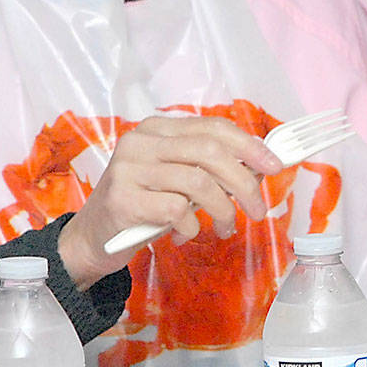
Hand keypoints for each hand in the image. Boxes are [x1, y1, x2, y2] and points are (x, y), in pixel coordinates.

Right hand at [58, 114, 283, 287]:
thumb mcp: (176, 179)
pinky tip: (184, 234)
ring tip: (224, 228)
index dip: (249, 145)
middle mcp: (141, 142)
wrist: (92, 239)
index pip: (213, 127)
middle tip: (258, 210)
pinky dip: (192, 226)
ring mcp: (128, 169)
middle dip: (244, 182)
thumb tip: (260, 166)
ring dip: (223, 211)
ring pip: (198, 182)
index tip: (274, 166)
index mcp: (157, 128)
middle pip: (210, 152)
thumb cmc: (143, 206)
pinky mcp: (122, 200)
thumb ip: (209, 168)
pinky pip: (177, 210)